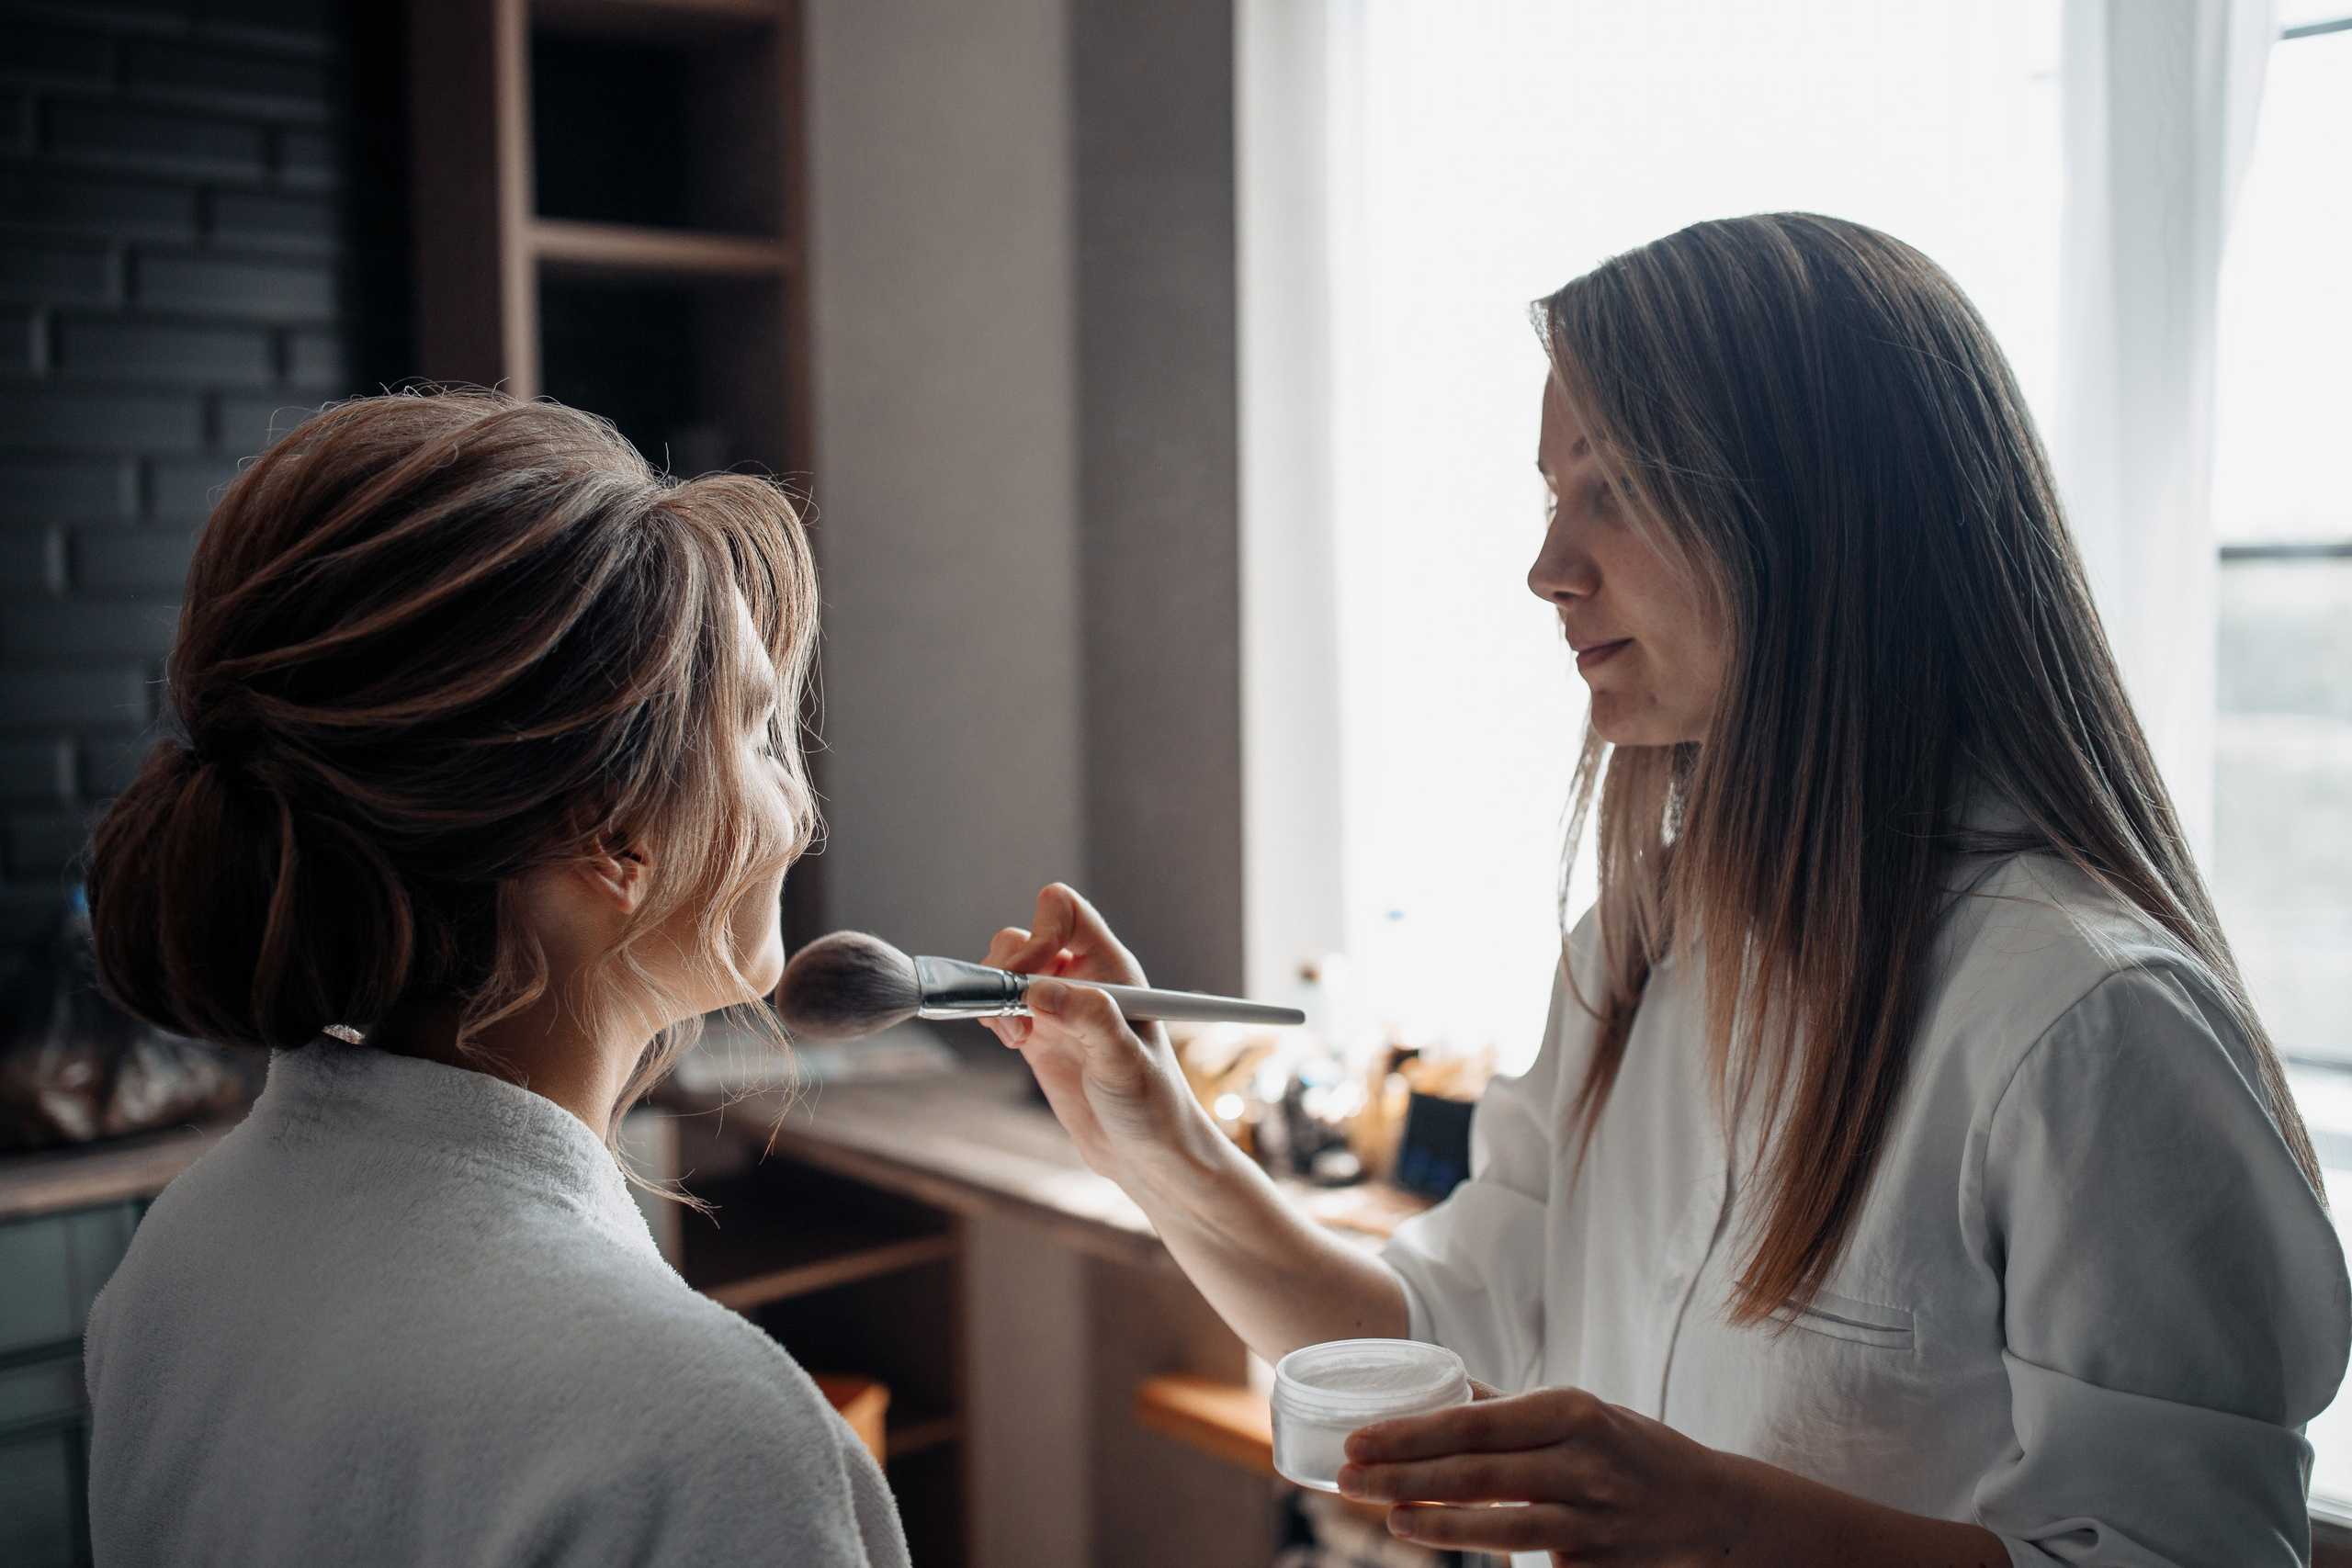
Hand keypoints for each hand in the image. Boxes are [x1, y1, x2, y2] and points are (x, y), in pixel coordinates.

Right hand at [979, 885, 1207, 1179]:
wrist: (1146, 1155)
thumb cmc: (1153, 1106)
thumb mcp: (1125, 1062)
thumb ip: (1089, 1019)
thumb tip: (1039, 988)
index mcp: (1113, 968)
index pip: (1065, 911)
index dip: (1039, 934)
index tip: (1030, 982)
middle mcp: (1084, 979)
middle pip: (1025, 936)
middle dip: (1007, 970)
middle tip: (1017, 1017)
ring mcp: (1058, 1006)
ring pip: (1006, 968)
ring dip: (995, 995)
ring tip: (1016, 1037)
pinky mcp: (1038, 1034)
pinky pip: (998, 1003)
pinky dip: (990, 1016)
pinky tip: (1011, 1042)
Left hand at [1335, 1387, 2008, 1566]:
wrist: (1719, 1513)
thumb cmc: (1634, 1450)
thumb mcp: (1579, 1413)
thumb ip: (1508, 1407)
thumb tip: (1437, 1386)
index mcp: (1571, 1410)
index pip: (1475, 1419)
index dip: (1412, 1430)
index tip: (1359, 1436)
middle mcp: (1583, 1462)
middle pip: (1477, 1471)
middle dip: (1404, 1475)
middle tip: (1347, 1476)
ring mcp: (1592, 1519)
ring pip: (1501, 1524)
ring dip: (1437, 1522)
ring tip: (1387, 1517)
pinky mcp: (1596, 1565)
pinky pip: (1531, 1561)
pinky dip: (1482, 1554)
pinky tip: (1436, 1542)